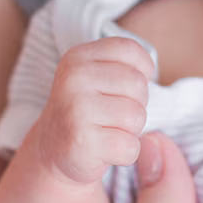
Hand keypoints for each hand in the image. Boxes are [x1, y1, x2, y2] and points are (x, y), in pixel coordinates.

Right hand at [30, 37, 154, 184]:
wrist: (51, 151)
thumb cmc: (86, 111)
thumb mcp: (94, 75)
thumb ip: (122, 64)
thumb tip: (150, 70)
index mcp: (77, 58)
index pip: (128, 49)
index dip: (142, 69)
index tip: (129, 86)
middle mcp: (74, 79)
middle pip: (137, 84)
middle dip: (136, 104)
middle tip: (113, 115)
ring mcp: (77, 110)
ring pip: (136, 116)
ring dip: (130, 130)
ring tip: (108, 131)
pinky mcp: (83, 143)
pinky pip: (130, 146)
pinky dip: (125, 153)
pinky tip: (105, 150)